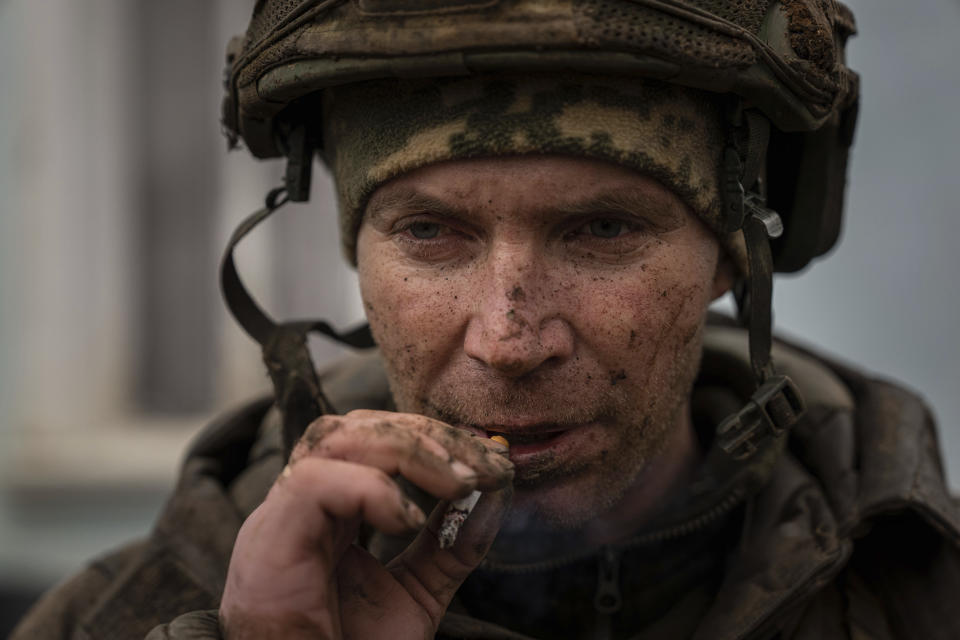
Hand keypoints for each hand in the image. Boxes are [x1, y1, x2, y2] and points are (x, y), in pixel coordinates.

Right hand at [219, 409, 513, 638]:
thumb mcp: (418, 592)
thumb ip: (450, 543)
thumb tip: (497, 493)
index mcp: (330, 511)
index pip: (377, 441)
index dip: (435, 441)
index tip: (491, 460)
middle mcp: (302, 504)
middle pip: (360, 428)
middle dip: (430, 437)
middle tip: (485, 465)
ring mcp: (280, 516)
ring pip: (338, 439)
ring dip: (410, 450)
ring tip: (461, 482)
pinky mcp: (270, 537)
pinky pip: (316, 482)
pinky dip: (372, 489)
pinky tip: (409, 520)